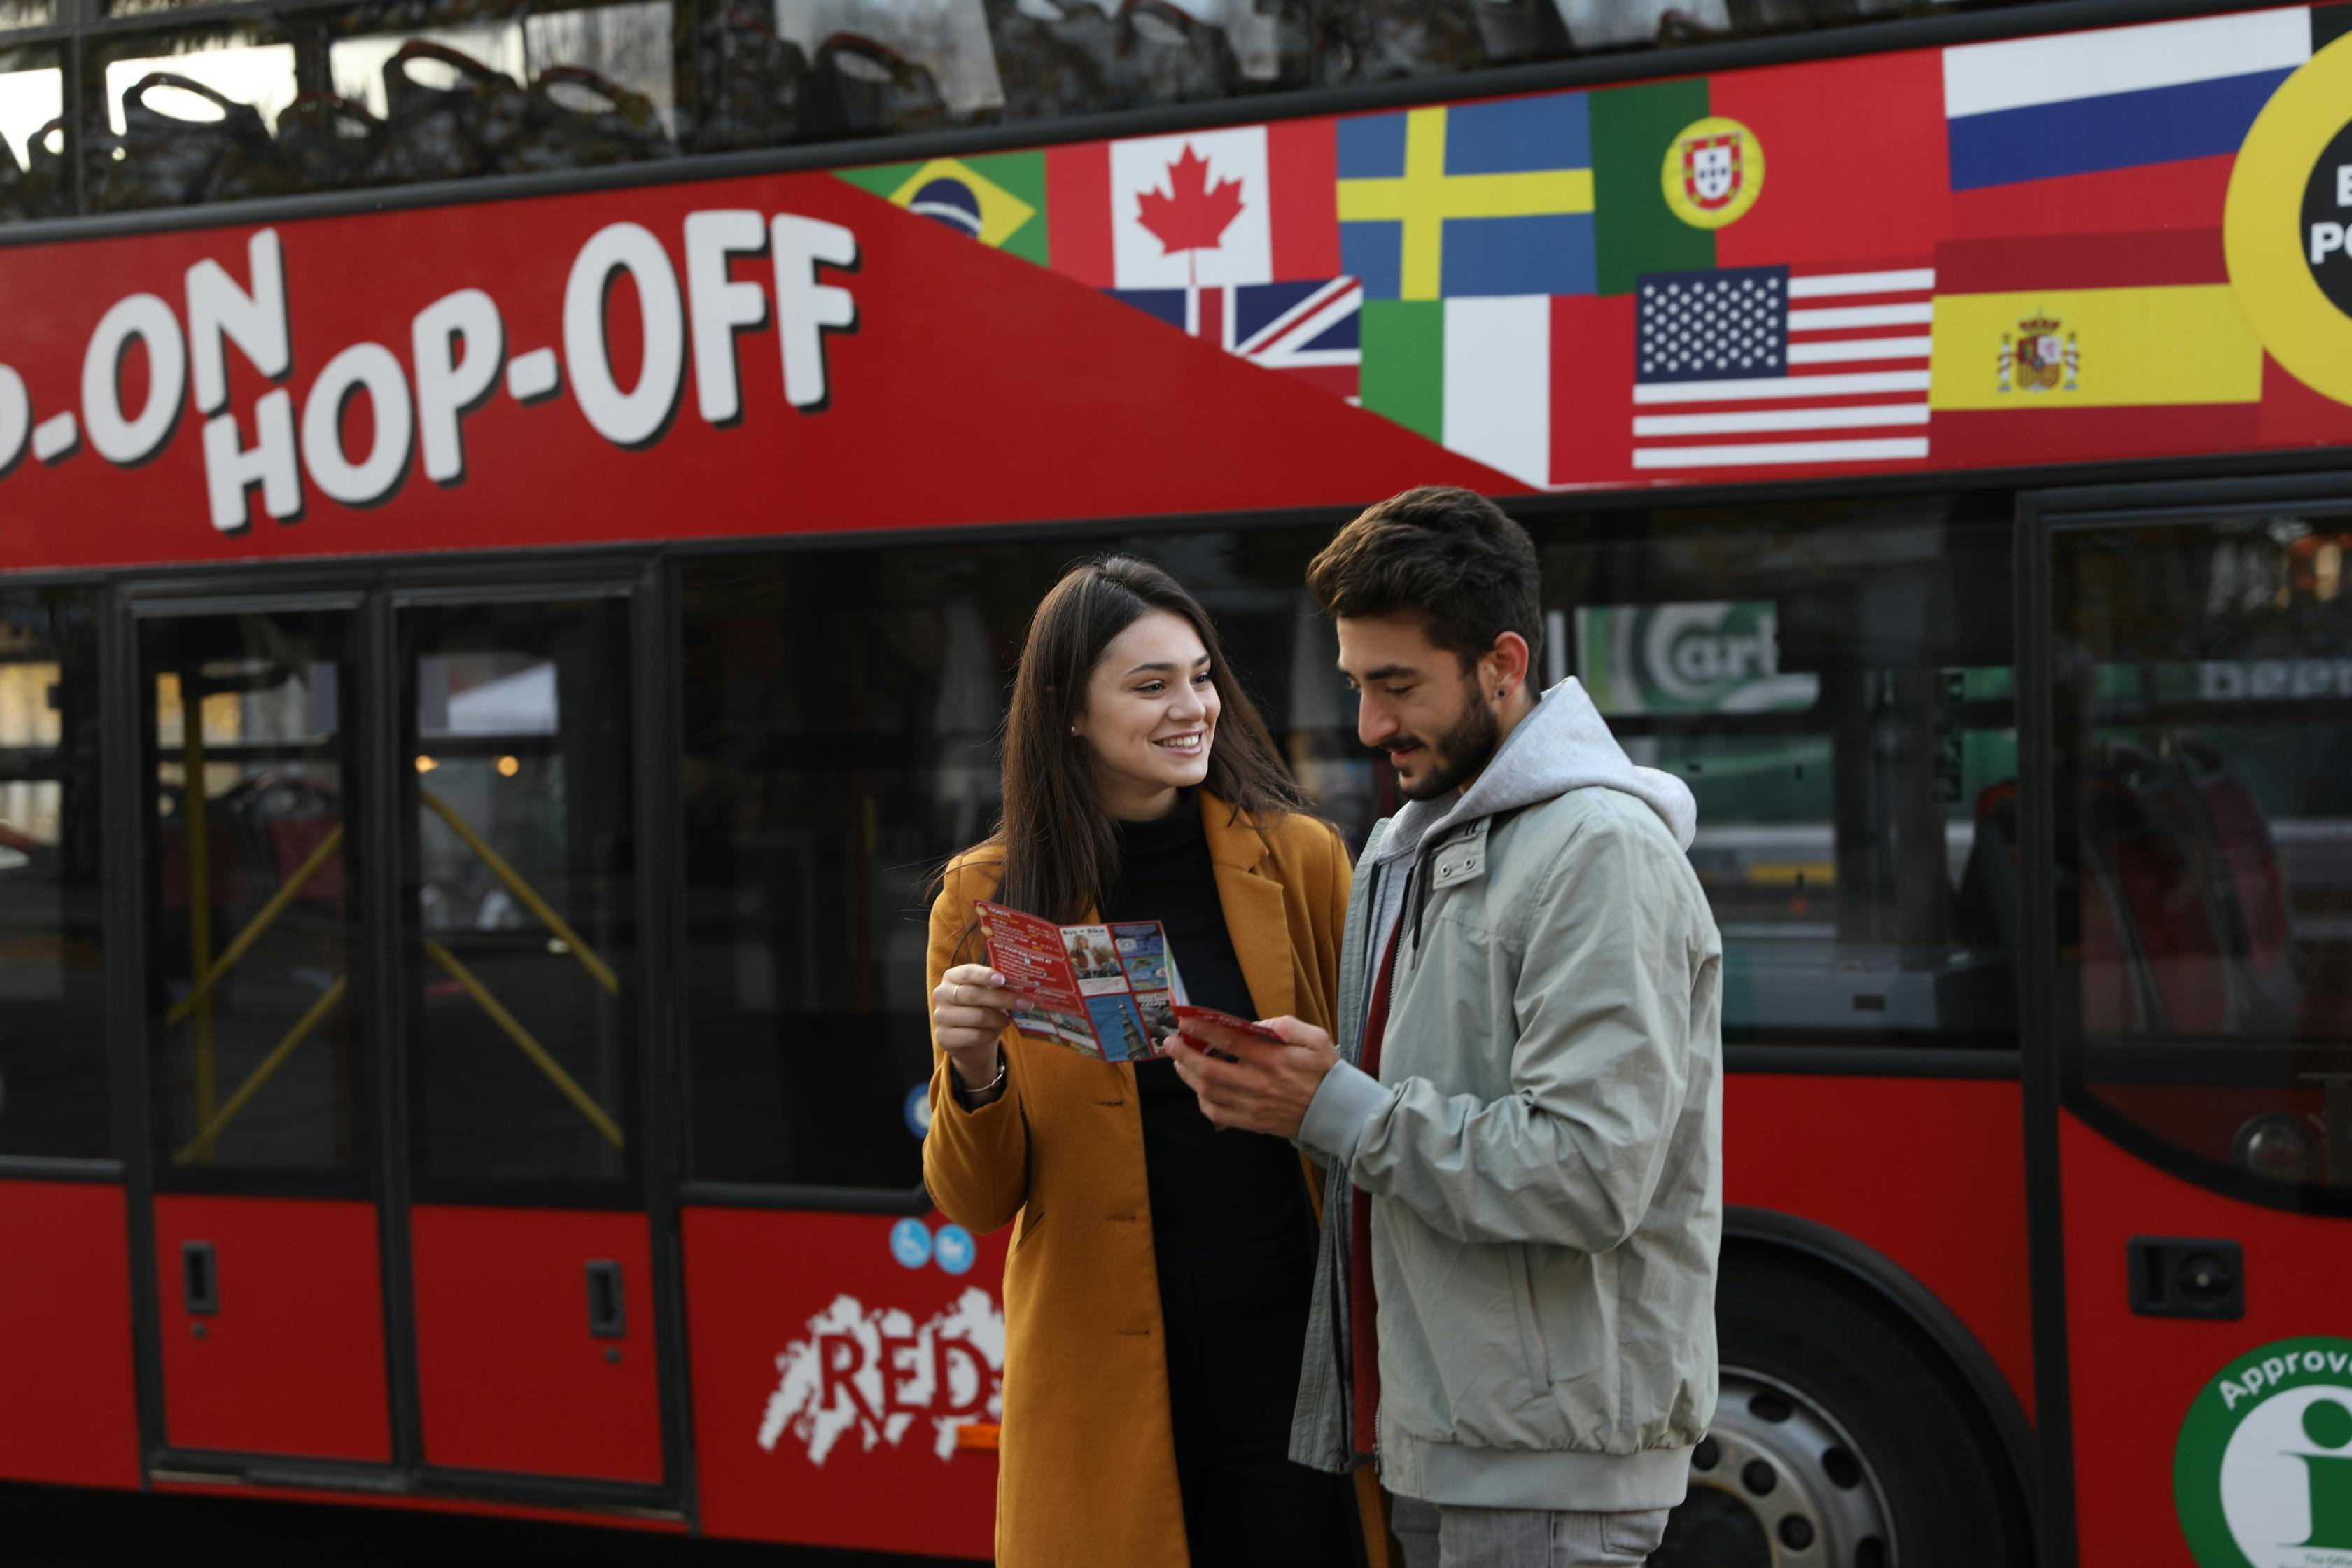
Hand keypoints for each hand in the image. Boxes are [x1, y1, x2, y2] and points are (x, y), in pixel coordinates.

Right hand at [932, 963, 1020, 1088]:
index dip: (985, 975)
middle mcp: (941, 994)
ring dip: (999, 1019)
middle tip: (1025, 1004)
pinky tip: (995, 1032)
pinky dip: (990, 1034)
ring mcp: (940, 1017)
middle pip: (974, 995)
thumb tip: (1021, 983)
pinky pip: (975, 1036)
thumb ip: (997, 986)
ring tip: (1008, 1019)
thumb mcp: (988, 994)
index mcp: (952, 977)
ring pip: (977, 1017)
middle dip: (1003, 999)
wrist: (970, 1040)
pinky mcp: (944, 1037)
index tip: (1003, 979)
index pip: (967, 973)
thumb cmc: (981, 1009)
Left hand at [1164, 1015, 1340, 1139]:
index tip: (1186, 1021)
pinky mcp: (1253, 1122)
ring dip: (1189, 1076)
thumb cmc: (1325, 1072)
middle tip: (1170, 1043)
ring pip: (1209, 1093)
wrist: (1338, 1112)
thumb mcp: (1314, 1038)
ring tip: (1179, 1063)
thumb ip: (1285, 1026)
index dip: (1204, 1030)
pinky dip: (1203, 1101)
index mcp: (1273, 1060)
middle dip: (1184, 1055)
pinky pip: (1218, 1115)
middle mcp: (1259, 1084)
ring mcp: (1254, 1106)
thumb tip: (1256, 1024)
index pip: (1230, 1042)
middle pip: (1210, 1070)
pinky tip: (1199, 1088)